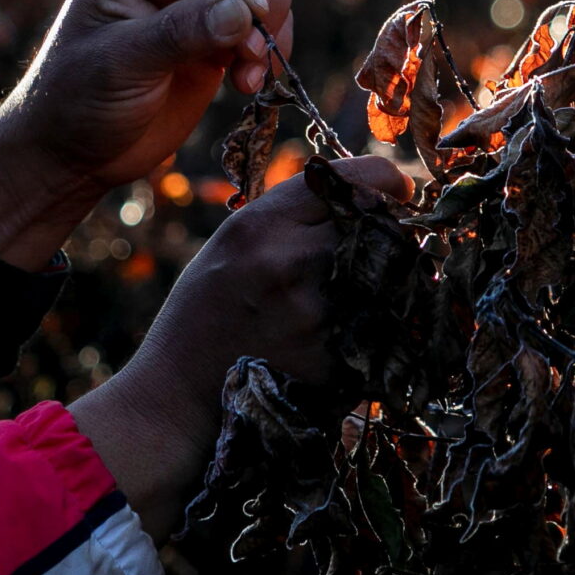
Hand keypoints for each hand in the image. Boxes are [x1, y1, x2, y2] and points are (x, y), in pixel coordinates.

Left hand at [0, 0, 294, 267]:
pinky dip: (273, 44)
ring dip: (273, 17)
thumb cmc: (77, 103)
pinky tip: (247, 82)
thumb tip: (243, 12)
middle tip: (259, 34)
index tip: (254, 14)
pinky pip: (267, 16)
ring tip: (249, 70)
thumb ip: (180, 33)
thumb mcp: (120, 66)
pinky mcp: (219, 30)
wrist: (76, 153)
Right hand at [70, 157, 410, 537]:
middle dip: (388, 235)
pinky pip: (381, 330)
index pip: (354, 179)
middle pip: (380, 227)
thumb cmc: (209, 312)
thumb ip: (295, 215)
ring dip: (387, 283)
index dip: (386, 183)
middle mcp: (289, 261)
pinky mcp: (332, 361)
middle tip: (379, 248)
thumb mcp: (234, 244)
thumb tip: (371, 194)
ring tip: (357, 295)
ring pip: (388, 279)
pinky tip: (345, 336)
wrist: (177, 395)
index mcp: (260, 224)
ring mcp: (313, 314)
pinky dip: (377, 329)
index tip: (397, 194)